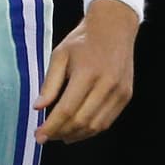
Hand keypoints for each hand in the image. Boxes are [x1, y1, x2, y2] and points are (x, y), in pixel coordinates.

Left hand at [34, 0, 137, 143]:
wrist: (113, 27)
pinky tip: (78, 130)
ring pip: (96, 125)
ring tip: (60, 136)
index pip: (67, 109)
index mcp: (87, 73)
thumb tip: (37, 107)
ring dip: (76, 135)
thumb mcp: (59, 55)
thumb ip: (50, 83)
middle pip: (81, 121)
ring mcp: (119, 92)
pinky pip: (107, 120)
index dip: (51, 126)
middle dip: (61, 133)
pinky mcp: (126, 96)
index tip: (38, 136)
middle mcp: (106, 85)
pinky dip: (91, 129)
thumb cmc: (81, 40)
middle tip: (46, 137)